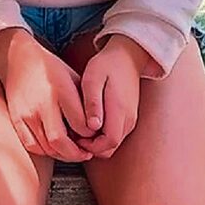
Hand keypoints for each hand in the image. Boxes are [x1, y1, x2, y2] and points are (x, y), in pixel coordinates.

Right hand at [0, 26, 91, 162]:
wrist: (19, 59)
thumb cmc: (52, 69)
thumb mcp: (74, 78)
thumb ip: (85, 102)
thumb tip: (98, 128)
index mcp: (61, 90)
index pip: (80, 124)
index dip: (90, 135)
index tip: (94, 135)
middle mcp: (42, 103)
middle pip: (60, 141)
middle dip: (76, 154)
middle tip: (86, 154)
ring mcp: (27, 113)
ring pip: (46, 147)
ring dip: (62, 155)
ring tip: (73, 152)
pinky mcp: (16, 118)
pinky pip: (32, 145)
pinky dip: (45, 151)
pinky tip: (54, 147)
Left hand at [79, 36, 150, 157]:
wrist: (127, 56)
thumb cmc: (106, 65)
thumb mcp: (93, 79)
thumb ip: (93, 103)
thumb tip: (93, 126)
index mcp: (120, 111)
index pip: (109, 143)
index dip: (91, 146)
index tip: (76, 138)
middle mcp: (128, 119)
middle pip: (111, 147)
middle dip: (91, 147)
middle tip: (74, 135)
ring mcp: (130, 119)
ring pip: (112, 143)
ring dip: (96, 142)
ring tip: (78, 128)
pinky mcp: (128, 117)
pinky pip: (115, 134)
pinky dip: (101, 135)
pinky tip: (88, 122)